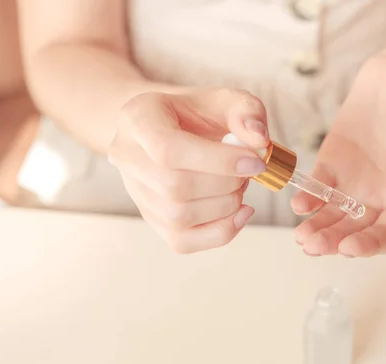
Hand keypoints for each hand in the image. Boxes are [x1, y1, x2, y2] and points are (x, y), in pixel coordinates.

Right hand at [108, 88, 269, 252]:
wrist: (175, 127)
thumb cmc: (199, 113)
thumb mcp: (226, 99)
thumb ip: (247, 111)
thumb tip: (259, 140)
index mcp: (138, 119)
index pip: (168, 149)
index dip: (219, 162)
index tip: (256, 162)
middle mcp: (127, 157)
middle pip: (174, 187)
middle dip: (226, 184)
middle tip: (249, 171)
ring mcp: (135, 191)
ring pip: (177, 216)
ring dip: (225, 206)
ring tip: (240, 185)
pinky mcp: (151, 218)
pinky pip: (182, 241)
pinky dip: (220, 232)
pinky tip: (240, 213)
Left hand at [291, 48, 385, 256]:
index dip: (369, 244)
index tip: (350, 247)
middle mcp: (380, 199)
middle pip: (354, 230)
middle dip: (333, 241)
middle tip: (314, 246)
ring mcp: (355, 182)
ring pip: (333, 213)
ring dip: (317, 227)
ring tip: (302, 237)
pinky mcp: (334, 162)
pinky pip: (320, 185)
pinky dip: (309, 196)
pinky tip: (298, 205)